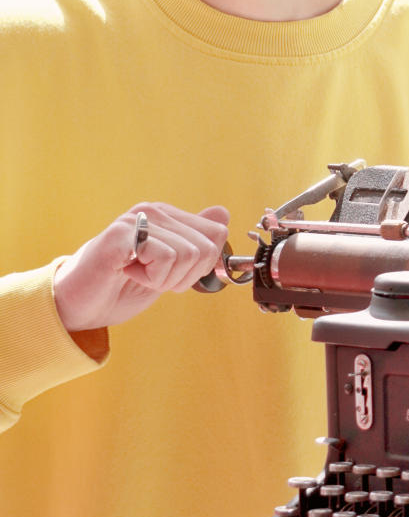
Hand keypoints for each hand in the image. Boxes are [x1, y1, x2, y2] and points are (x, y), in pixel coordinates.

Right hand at [53, 203, 229, 334]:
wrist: (78, 305)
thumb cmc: (121, 287)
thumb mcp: (168, 269)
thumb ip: (194, 242)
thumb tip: (222, 214)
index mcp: (168, 216)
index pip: (216, 234)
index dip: (201, 266)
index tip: (172, 275)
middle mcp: (153, 211)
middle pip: (205, 247)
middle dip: (184, 276)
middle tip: (151, 277)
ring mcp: (136, 220)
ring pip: (186, 255)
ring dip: (164, 279)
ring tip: (137, 274)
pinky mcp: (121, 235)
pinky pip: (163, 257)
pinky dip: (151, 277)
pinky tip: (127, 271)